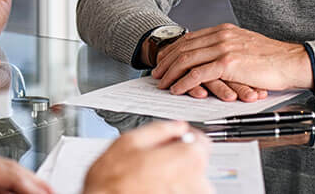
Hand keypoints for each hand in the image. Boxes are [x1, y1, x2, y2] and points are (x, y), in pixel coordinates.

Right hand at [83, 121, 211, 193]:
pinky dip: (170, 191)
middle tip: (153, 163)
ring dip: (174, 179)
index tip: (174, 141)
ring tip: (149, 181)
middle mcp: (197, 183)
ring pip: (188, 182)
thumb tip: (176, 126)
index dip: (184, 138)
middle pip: (194, 163)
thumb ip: (160, 129)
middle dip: (177, 160)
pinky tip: (152, 191)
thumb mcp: (129, 141)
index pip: (201, 142)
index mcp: (188, 159)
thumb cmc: (113, 182)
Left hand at [152, 23, 312, 98]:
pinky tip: (178, 89)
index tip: (164, 60)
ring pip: (186, 59)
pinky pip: (198, 73)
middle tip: (156, 73)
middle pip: (183, 47)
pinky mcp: (228, 63)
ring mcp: (223, 48)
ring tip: (162, 83)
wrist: (293, 61)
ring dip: (171, 73)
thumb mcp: (245, 46)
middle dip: (166, 61)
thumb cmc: (273, 59)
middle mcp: (220, 35)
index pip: (189, 39)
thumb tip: (212, 57)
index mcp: (223, 30)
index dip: (173, 50)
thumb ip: (227, 47)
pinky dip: (184, 82)